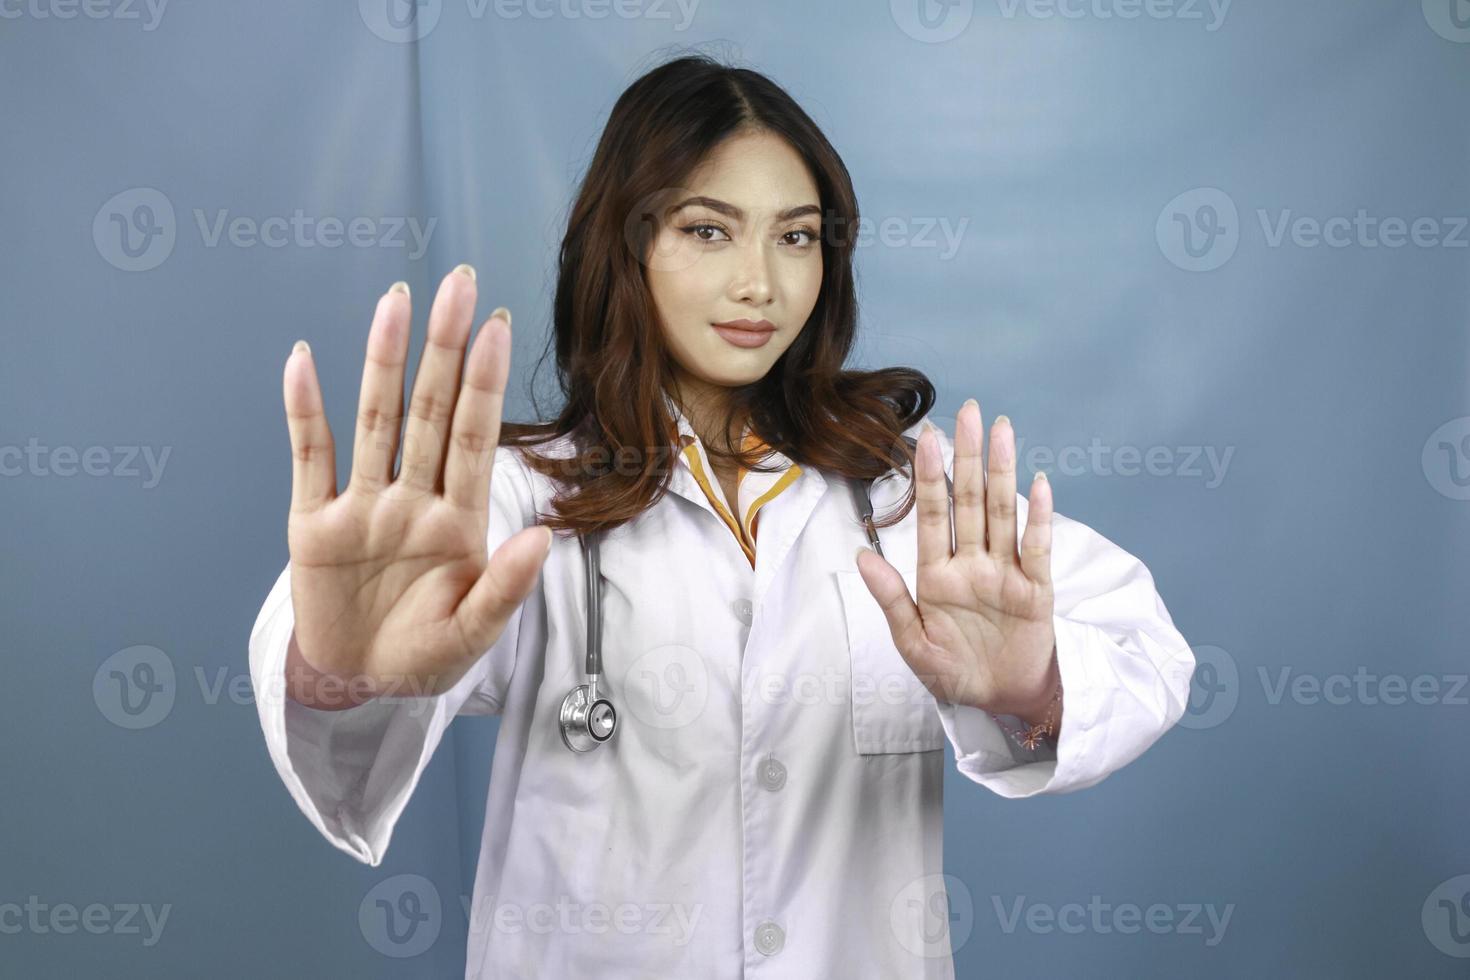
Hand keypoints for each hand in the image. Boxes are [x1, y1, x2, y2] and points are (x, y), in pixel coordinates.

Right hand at [281, 265, 551, 705]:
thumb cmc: (424, 655)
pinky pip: (308, 458)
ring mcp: (363, 506)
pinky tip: (302, 359)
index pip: (475, 439)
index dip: (486, 384)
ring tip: (395, 300)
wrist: (359, 685)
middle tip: (458, 284)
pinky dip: (303, 410)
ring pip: (375, 421)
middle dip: (444, 349)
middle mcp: (413, 500)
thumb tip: (543, 535)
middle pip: (431, 411)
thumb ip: (506, 588)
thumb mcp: (472, 634)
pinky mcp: (313, 523)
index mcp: (458, 522)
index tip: (499, 327)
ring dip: (383, 361)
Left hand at [855, 400, 1058, 722]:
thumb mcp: (912, 643)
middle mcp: (972, 565)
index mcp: (937, 575)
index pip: (933, 516)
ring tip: (1003, 431)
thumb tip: (862, 554)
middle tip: (970, 411)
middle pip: (969, 501)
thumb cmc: (954, 673)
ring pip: (1002, 513)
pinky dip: (1039, 517)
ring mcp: (1005, 574)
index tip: (926, 437)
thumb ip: (891, 598)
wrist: (1001, 702)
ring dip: (1002, 472)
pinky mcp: (1036, 590)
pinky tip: (1038, 483)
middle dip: (968, 456)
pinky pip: (1037, 549)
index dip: (929, 477)